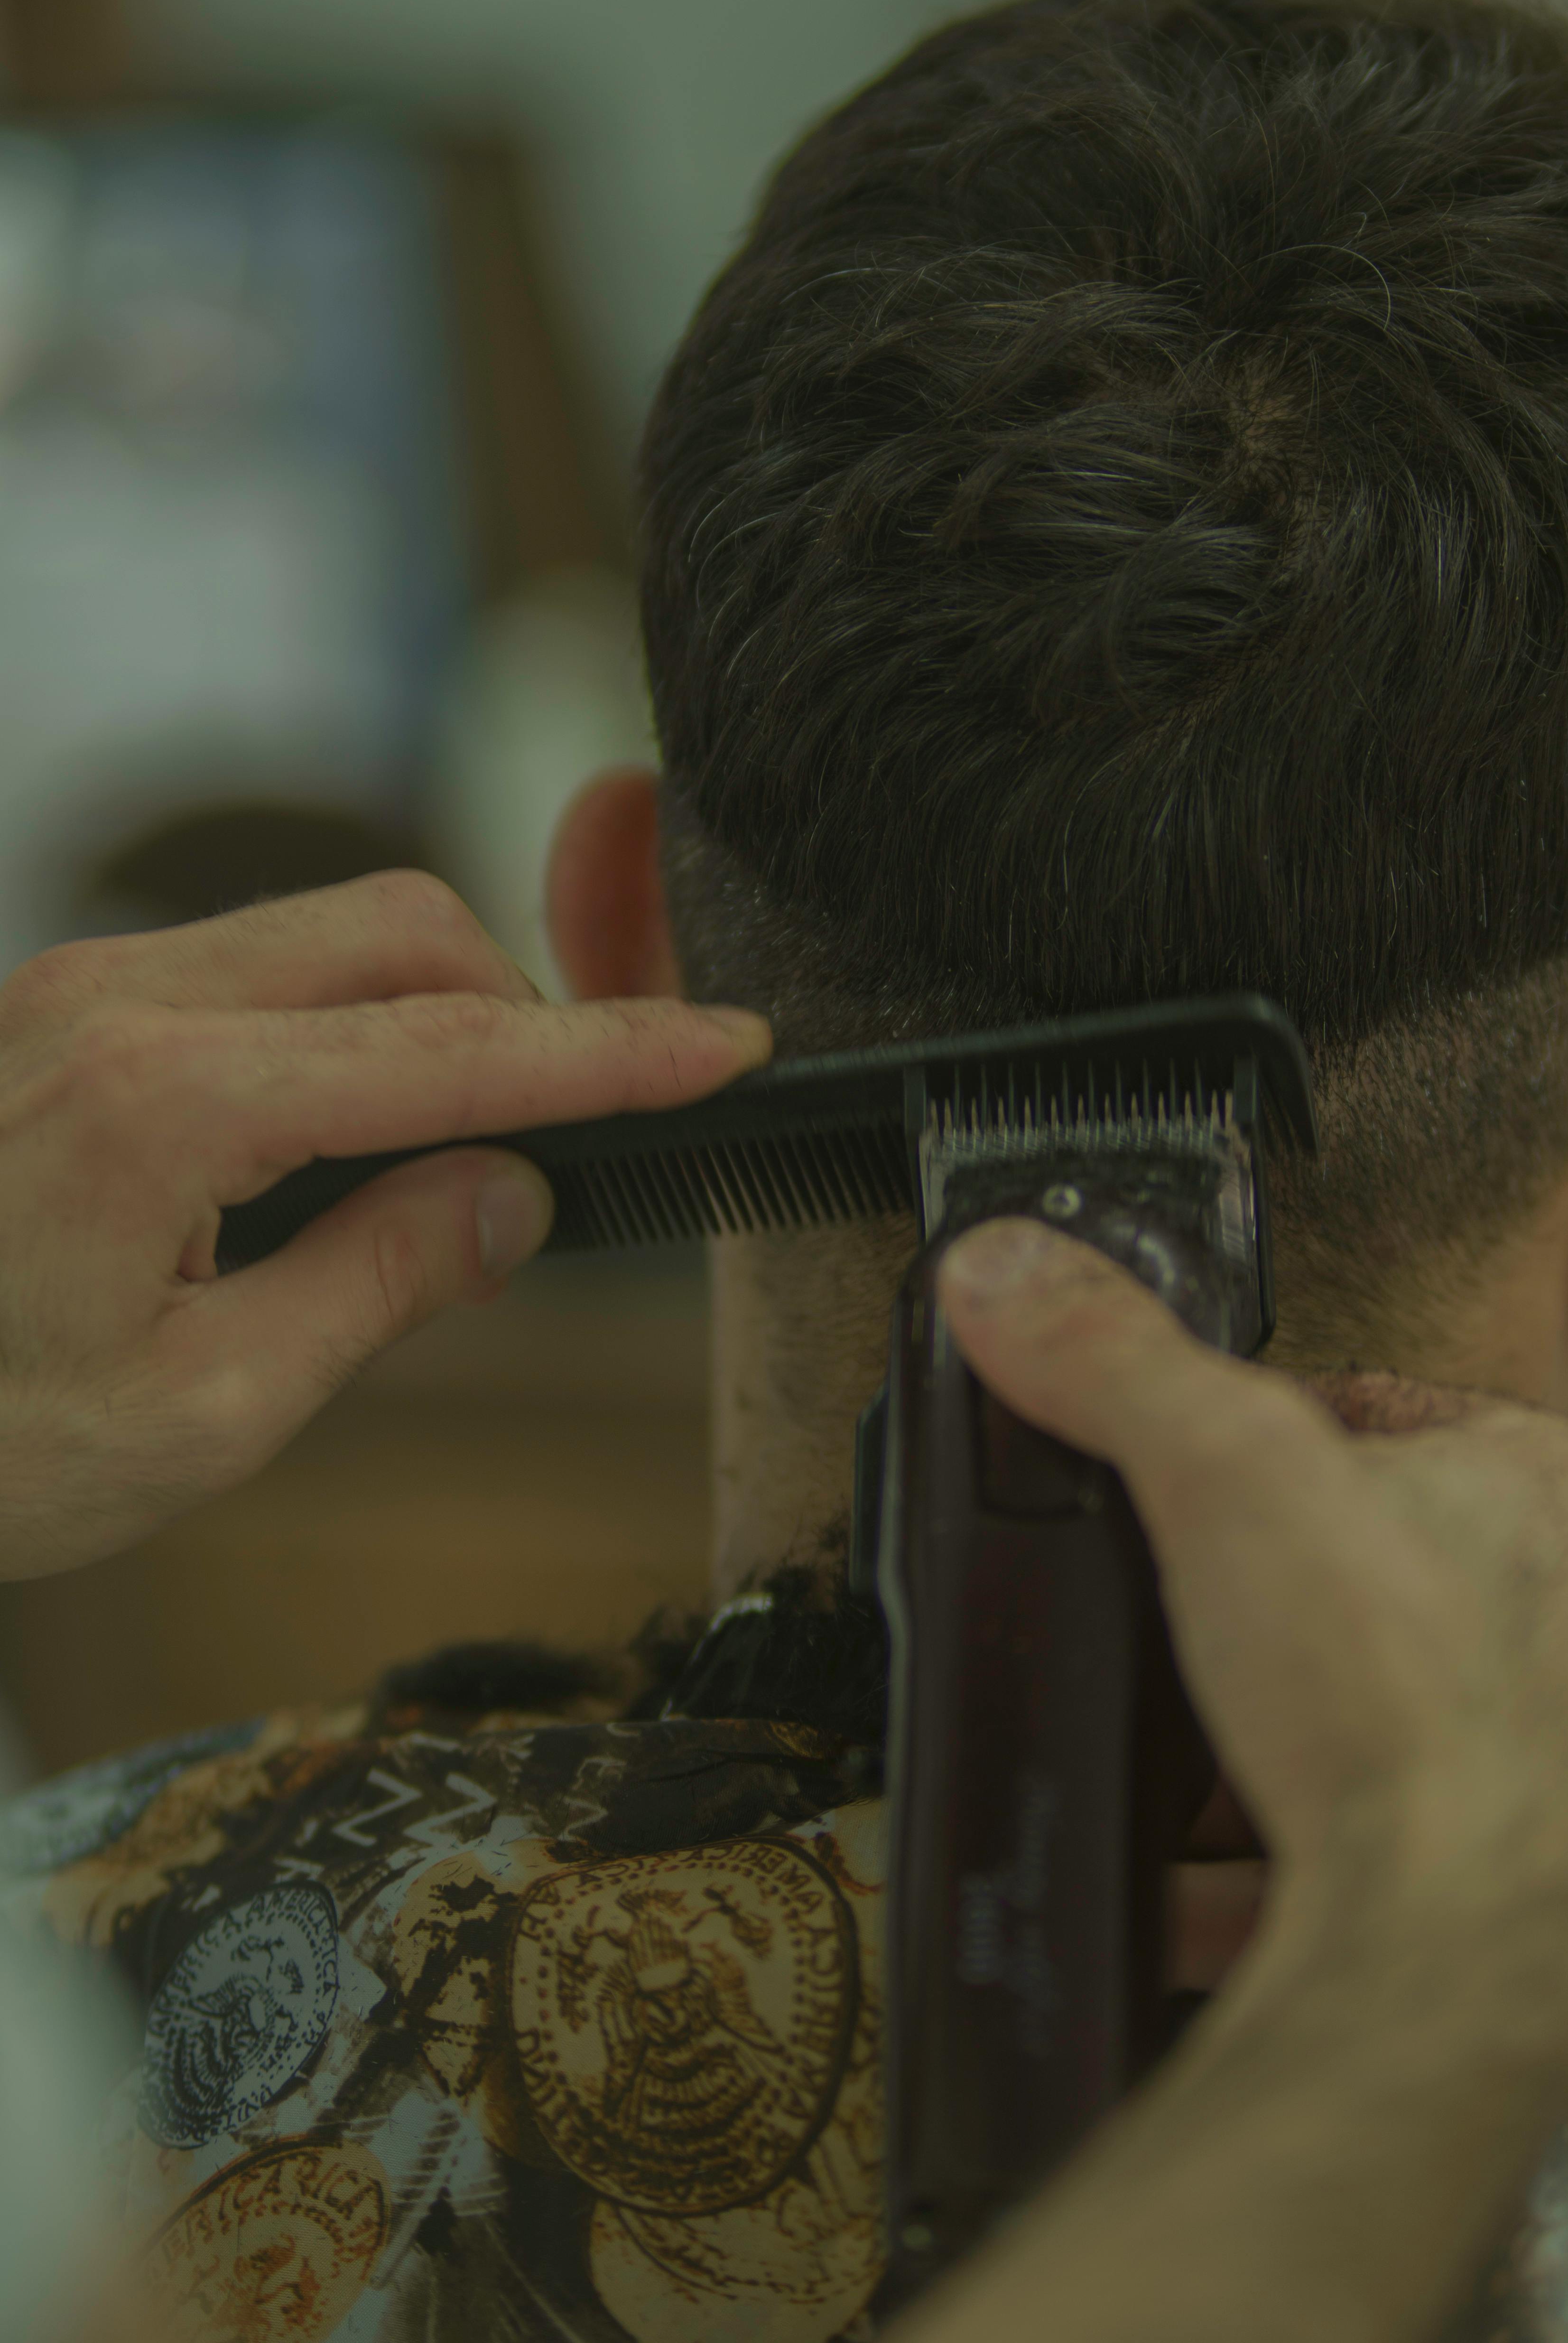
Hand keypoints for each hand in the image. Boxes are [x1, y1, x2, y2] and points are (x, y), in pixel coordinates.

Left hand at [0, 873, 768, 1577]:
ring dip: (430, 1015)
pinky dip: (341, 1028)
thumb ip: (376, 1284)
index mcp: (165, 1104)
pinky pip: (249, 970)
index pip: (452, 1049)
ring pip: (326, 933)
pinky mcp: (58, 1009)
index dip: (612, 1051)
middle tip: (580, 1133)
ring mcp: (77, 990)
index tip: (726, 1043)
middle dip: (524, 1007)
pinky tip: (342, 1141)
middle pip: (397, 929)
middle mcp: (117, 1002)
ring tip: (458, 1158)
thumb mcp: (198, 1413)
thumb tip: (512, 1198)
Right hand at [857, 1224, 1567, 2342]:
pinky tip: (1173, 1883)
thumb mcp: (1221, 1467)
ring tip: (1163, 1749)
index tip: (1187, 1465)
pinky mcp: (1499, 1897)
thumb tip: (1003, 1269)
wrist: (1447, 1957)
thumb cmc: (1391, 1691)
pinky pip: (1361, 1867)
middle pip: (1373, 1574)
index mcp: (1551, 1491)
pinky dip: (1264, 1875)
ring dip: (1265, 1747)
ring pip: (1374, 1727)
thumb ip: (1110, 1360)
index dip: (1268, 1428)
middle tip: (1165, 1613)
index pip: (1387, 1408)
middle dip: (1263, 1604)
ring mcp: (1548, 1774)